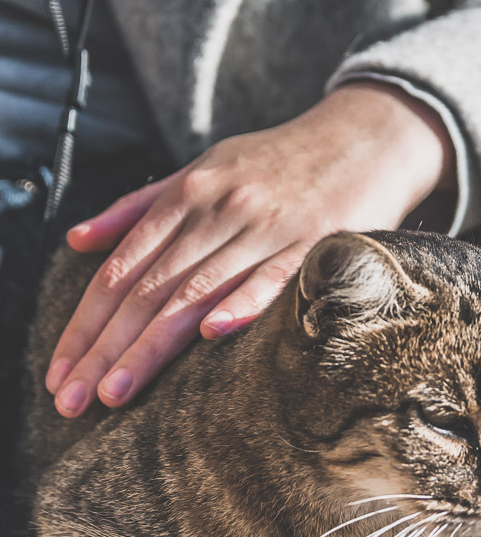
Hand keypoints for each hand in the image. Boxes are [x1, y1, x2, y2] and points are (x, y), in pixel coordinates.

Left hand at [45, 82, 454, 416]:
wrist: (365, 135)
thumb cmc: (279, 160)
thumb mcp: (204, 167)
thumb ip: (140, 206)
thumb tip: (78, 241)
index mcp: (187, 193)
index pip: (120, 269)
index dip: (85, 323)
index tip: (59, 371)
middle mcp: (218, 209)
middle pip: (148, 288)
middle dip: (104, 348)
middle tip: (73, 400)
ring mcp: (266, 226)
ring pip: (196, 292)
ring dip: (152, 346)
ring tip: (117, 392)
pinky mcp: (314, 241)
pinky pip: (273, 278)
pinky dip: (241, 303)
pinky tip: (210, 334)